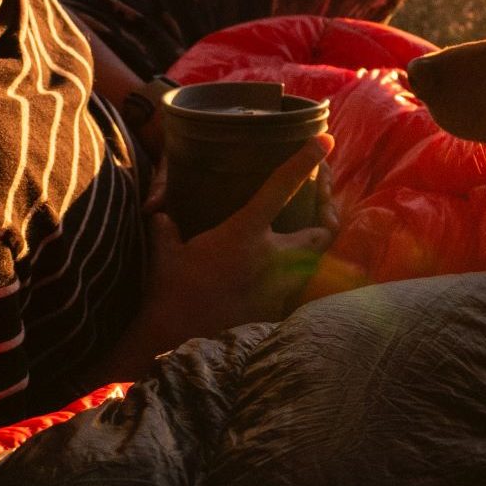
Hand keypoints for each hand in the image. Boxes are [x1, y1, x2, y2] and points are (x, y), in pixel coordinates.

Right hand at [135, 134, 337, 349]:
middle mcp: (272, 257)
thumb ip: (166, 228)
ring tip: (304, 235)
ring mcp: (280, 287)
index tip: (325, 141)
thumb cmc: (169, 296)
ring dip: (313, 248)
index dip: (306, 161)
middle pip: (323, 229)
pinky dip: (295, 278)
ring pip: (316, 261)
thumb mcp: (165, 254)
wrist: (175, 344)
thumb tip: (158, 214)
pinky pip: (298, 289)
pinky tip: (279, 276)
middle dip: (326, 214)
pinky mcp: (278, 311)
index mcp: (245, 233)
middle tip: (321, 202)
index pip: (282, 188)